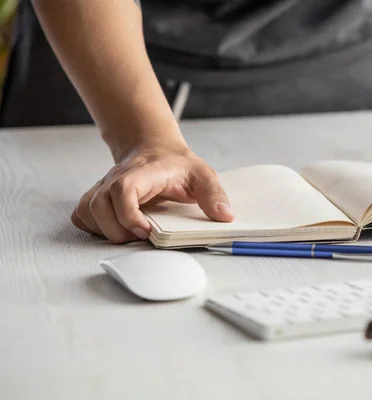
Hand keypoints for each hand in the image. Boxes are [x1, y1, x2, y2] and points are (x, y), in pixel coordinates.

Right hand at [71, 139, 234, 243]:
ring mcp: (104, 187)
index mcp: (143, 172)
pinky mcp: (97, 197)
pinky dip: (94, 227)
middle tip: (142, 236)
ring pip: (87, 212)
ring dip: (105, 230)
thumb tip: (225, 215)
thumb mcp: (202, 174)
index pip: (123, 189)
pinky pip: (82, 215)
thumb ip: (214, 194)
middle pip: (99, 206)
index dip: (129, 214)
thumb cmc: (177, 164)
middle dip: (118, 230)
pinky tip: (115, 229)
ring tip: (131, 234)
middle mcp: (117, 178)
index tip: (146, 230)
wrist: (155, 149)